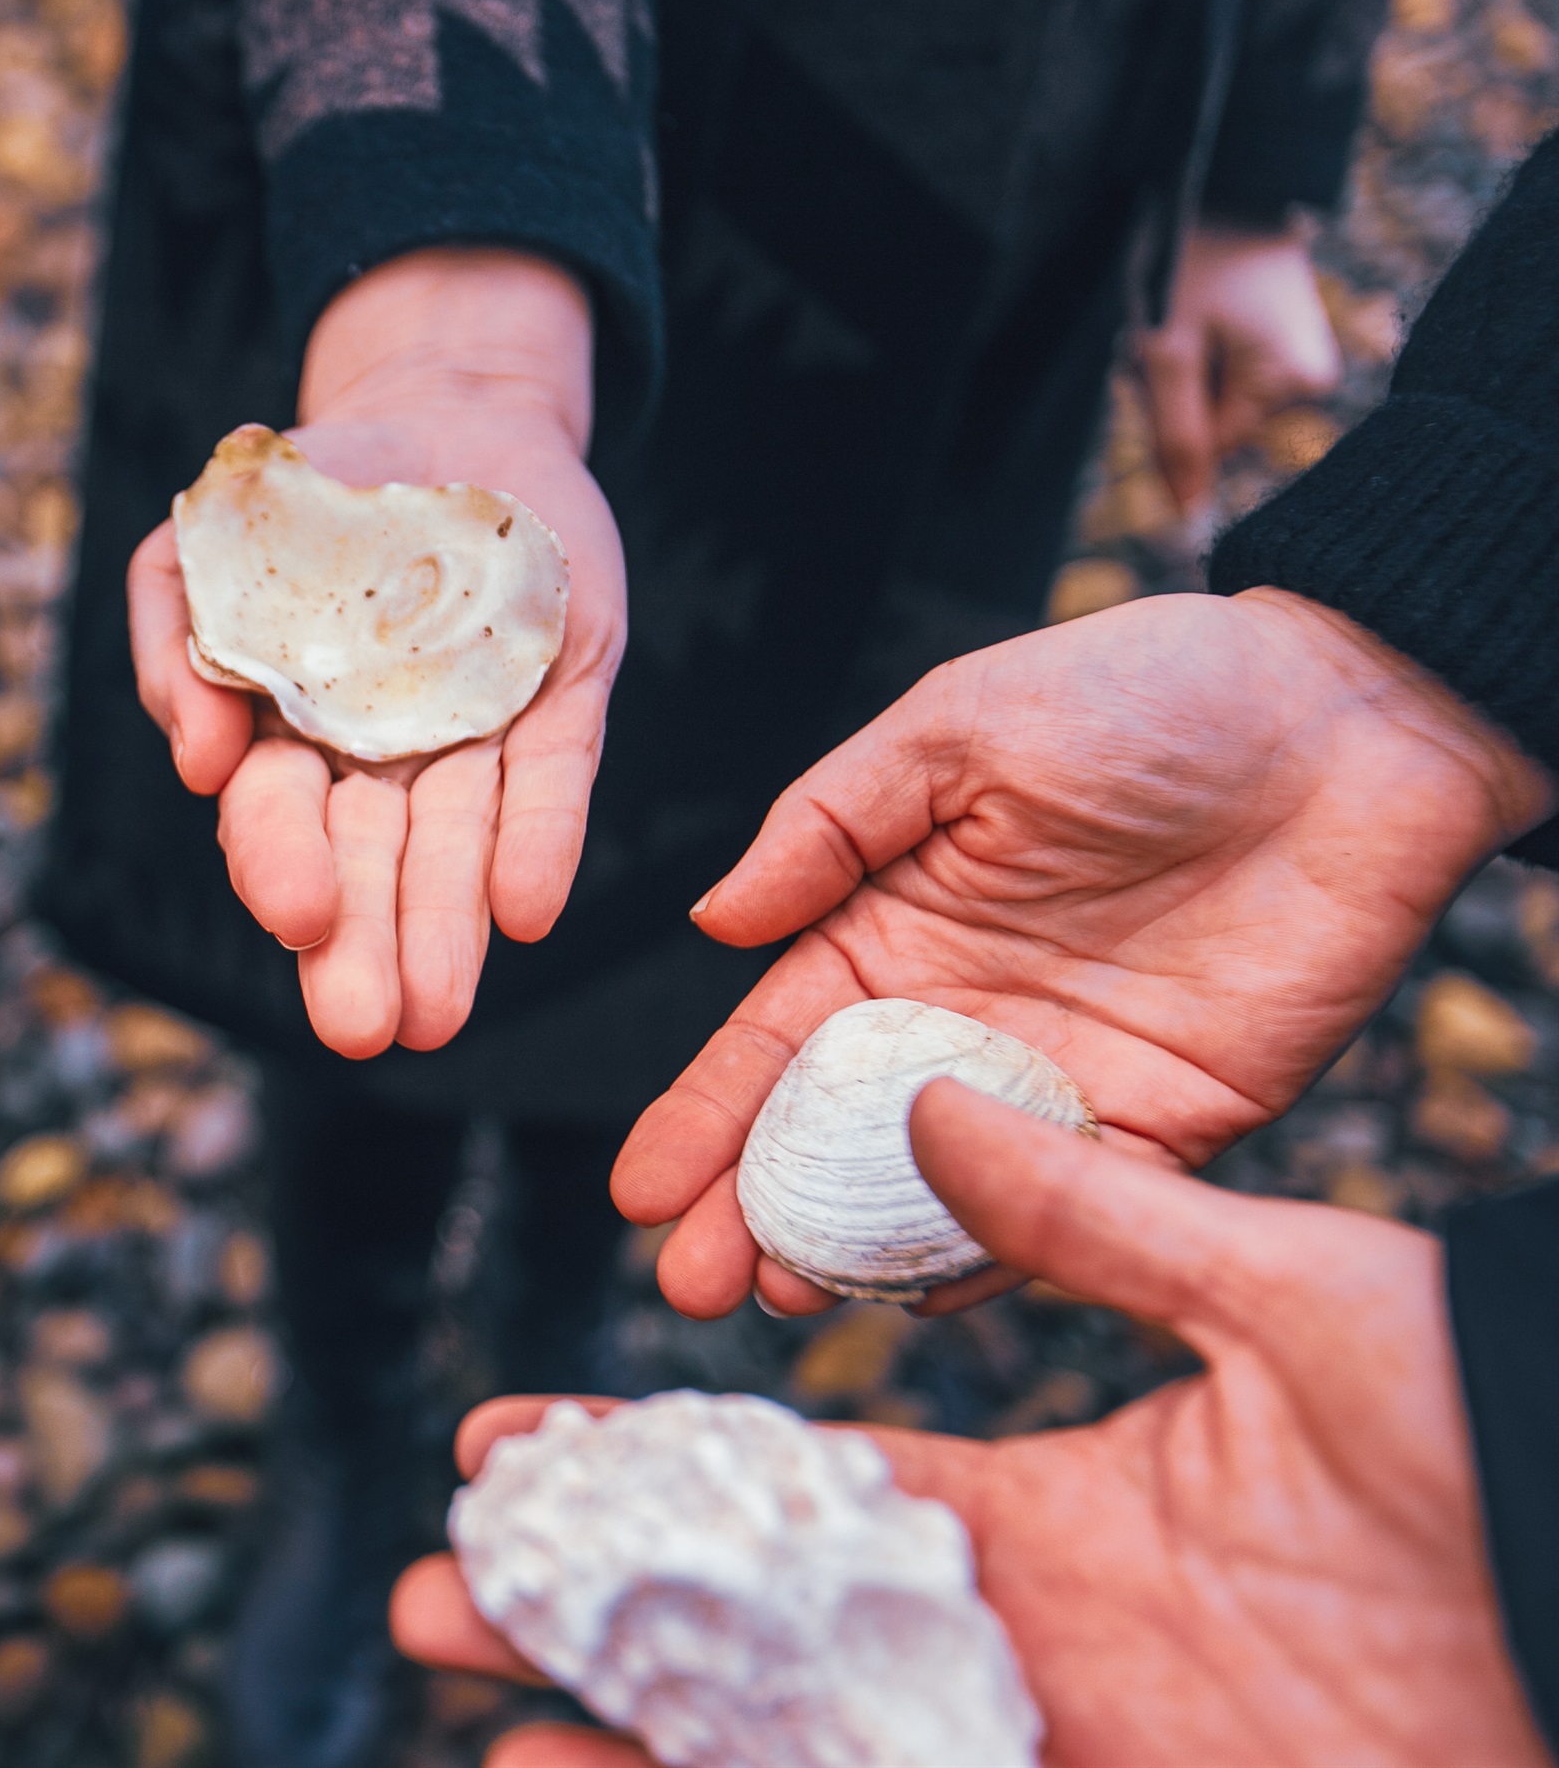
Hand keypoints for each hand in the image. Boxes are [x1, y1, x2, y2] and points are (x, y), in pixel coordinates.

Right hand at [128, 248, 624, 1055]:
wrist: (447, 402)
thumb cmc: (309, 487)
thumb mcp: (205, 543)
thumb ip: (174, 640)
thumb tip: (200, 764)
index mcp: (291, 735)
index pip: (282, 825)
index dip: (285, 875)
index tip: (297, 924)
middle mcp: (385, 754)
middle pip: (371, 860)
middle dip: (368, 945)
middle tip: (367, 1029)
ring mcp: (479, 729)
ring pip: (459, 841)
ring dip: (448, 923)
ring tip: (441, 1012)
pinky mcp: (568, 697)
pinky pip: (556, 778)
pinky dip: (541, 842)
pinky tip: (528, 912)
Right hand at [396, 1082, 1550, 1767]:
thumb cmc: (1484, 1417)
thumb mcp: (1287, 1289)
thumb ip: (1098, 1211)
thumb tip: (929, 1091)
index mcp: (1044, 1501)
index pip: (798, 1480)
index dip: (658, 1464)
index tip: (524, 1444)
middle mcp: (1021, 1635)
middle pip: (759, 1630)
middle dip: (594, 1611)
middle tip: (442, 1593)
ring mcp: (1062, 1732)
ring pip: (802, 1740)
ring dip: (641, 1731)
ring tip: (487, 1726)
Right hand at [612, 589, 1550, 1318]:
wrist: (1350, 721)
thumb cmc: (1151, 692)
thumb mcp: (959, 729)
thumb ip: (831, 823)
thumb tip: (712, 922)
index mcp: (894, 926)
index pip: (773, 1043)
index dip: (704, 1117)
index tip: (640, 1192)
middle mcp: (959, 1018)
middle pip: (834, 1140)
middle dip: (755, 1213)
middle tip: (692, 1286)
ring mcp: (1058, 1077)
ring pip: (935, 1188)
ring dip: (855, 1249)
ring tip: (778, 1299)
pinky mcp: (1167, 1120)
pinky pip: (1073, 1205)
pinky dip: (1003, 1253)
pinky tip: (926, 1294)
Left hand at [1135, 220, 1341, 509]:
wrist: (1219, 170)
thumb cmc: (1187, 254)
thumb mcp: (1165, 350)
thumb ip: (1176, 438)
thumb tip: (1188, 517)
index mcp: (1293, 381)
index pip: (1210, 444)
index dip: (1164, 410)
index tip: (1153, 356)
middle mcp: (1311, 372)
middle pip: (1212, 419)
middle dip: (1170, 384)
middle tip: (1162, 324)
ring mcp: (1299, 349)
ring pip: (1209, 391)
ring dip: (1173, 362)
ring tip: (1175, 306)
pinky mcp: (1282, 329)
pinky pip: (1221, 362)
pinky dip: (1189, 343)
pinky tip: (1188, 303)